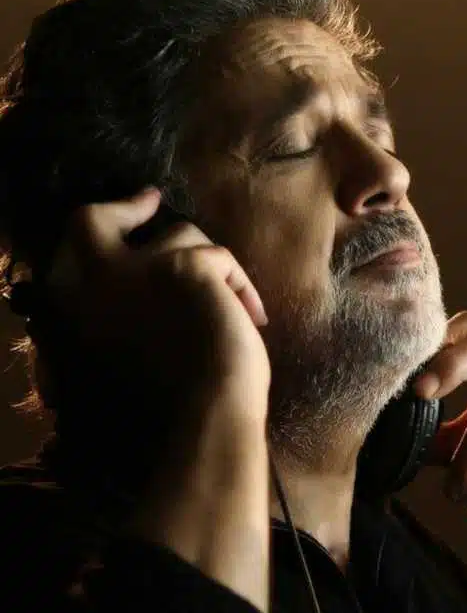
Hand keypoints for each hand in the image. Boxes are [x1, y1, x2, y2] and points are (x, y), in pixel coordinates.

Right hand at [42, 188, 269, 422]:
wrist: (208, 412)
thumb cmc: (180, 398)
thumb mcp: (132, 353)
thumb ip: (124, 313)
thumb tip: (147, 275)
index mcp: (75, 311)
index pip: (70, 246)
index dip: (104, 218)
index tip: (132, 206)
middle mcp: (93, 283)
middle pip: (96, 221)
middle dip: (126, 208)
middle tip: (152, 200)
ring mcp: (137, 269)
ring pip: (181, 236)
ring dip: (211, 268)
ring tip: (230, 310)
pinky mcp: (184, 267)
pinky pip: (221, 257)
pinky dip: (241, 287)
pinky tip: (251, 319)